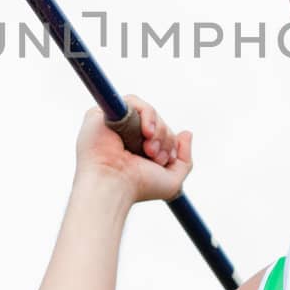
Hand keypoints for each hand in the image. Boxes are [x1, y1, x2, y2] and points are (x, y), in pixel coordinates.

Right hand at [73, 94, 193, 203]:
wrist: (115, 186)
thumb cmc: (139, 187)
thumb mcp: (172, 180)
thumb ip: (184, 159)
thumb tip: (187, 133)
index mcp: (136, 148)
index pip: (161, 132)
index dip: (169, 142)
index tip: (165, 159)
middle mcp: (124, 134)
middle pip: (157, 122)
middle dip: (165, 138)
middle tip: (155, 157)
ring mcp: (113, 123)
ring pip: (149, 112)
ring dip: (158, 130)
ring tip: (149, 149)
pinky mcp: (102, 113)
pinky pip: (134, 101)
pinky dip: (148, 114)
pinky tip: (147, 132)